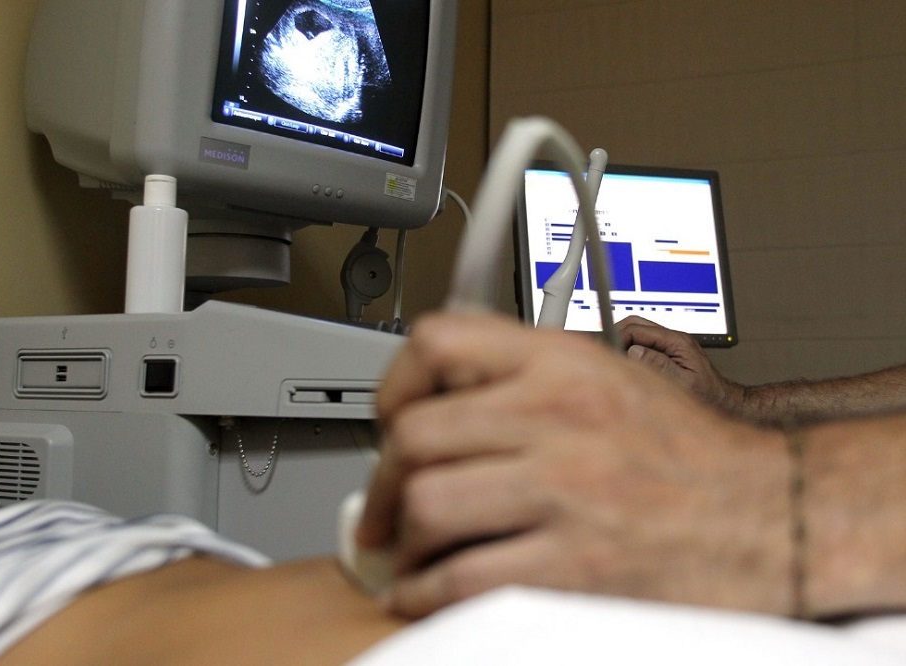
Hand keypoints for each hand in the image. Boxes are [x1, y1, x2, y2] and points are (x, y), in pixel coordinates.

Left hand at [358, 312, 791, 617]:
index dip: (394, 385)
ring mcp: (565, 491)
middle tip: (382, 507)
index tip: (387, 421)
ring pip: (428, 506)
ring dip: (404, 542)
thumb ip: (522, 380)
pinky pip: (460, 580)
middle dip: (383, 482)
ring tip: (410, 554)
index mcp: (562, 364)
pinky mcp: (574, 566)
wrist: (768, 516)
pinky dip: (426, 593)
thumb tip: (435, 408)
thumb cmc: (689, 456)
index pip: (438, 342)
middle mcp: (559, 417)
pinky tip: (429, 591)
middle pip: (415, 434)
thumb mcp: (608, 378)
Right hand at [617, 315, 743, 413]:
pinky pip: (643, 342)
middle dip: (617, 334)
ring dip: (623, 341)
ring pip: (638, 331)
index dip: (619, 338)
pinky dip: (631, 349)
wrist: (723, 400)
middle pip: (635, 323)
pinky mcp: (667, 351)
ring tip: (615, 358)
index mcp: (677, 341)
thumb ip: (659, 365)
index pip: (637, 329)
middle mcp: (673, 338)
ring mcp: (670, 344)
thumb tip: (634, 351)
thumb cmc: (708, 395)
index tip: (609, 353)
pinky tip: (627, 363)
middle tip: (606, 352)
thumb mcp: (683, 383)